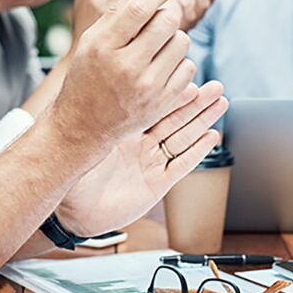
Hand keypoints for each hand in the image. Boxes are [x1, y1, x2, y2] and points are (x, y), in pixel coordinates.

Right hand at [47, 0, 197, 161]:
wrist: (83, 125)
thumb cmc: (86, 77)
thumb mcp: (91, 41)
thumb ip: (116, 13)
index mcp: (104, 46)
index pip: (141, 8)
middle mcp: (126, 66)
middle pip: (166, 21)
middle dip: (168, 12)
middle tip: (161, 15)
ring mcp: (147, 86)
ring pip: (182, 42)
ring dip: (174, 36)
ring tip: (158, 44)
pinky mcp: (162, 102)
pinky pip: (188, 67)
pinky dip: (179, 61)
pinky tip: (162, 65)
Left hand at [55, 81, 227, 235]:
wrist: (73, 212)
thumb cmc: (71, 178)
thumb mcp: (82, 148)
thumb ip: (93, 127)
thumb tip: (90, 95)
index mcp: (122, 132)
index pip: (151, 108)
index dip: (171, 95)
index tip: (189, 80)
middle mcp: (139, 145)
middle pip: (174, 119)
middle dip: (196, 103)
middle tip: (215, 87)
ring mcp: (149, 163)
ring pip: (182, 138)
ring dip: (202, 121)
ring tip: (220, 103)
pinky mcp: (157, 184)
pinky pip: (181, 165)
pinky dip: (197, 151)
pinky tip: (212, 137)